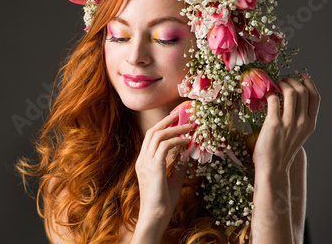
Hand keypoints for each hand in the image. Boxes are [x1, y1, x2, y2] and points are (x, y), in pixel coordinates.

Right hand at [134, 112, 191, 227]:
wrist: (155, 216)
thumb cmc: (163, 202)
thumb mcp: (173, 180)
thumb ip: (177, 167)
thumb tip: (186, 154)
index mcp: (144, 161)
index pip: (151, 137)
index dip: (163, 126)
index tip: (176, 120)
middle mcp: (142, 159)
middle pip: (153, 131)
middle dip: (167, 121)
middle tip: (181, 114)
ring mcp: (146, 162)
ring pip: (158, 135)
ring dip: (175, 128)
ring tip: (189, 125)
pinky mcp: (153, 167)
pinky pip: (165, 146)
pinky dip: (176, 140)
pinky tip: (186, 140)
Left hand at [252, 74, 319, 172]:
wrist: (273, 168)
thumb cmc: (282, 152)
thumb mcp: (297, 135)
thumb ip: (297, 120)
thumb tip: (289, 102)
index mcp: (310, 124)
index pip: (315, 97)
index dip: (309, 83)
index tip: (301, 76)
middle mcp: (302, 122)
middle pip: (303, 91)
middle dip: (292, 80)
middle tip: (283, 80)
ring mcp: (289, 122)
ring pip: (290, 92)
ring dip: (281, 84)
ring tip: (274, 85)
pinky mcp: (274, 124)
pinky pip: (273, 100)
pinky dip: (269, 93)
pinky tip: (264, 95)